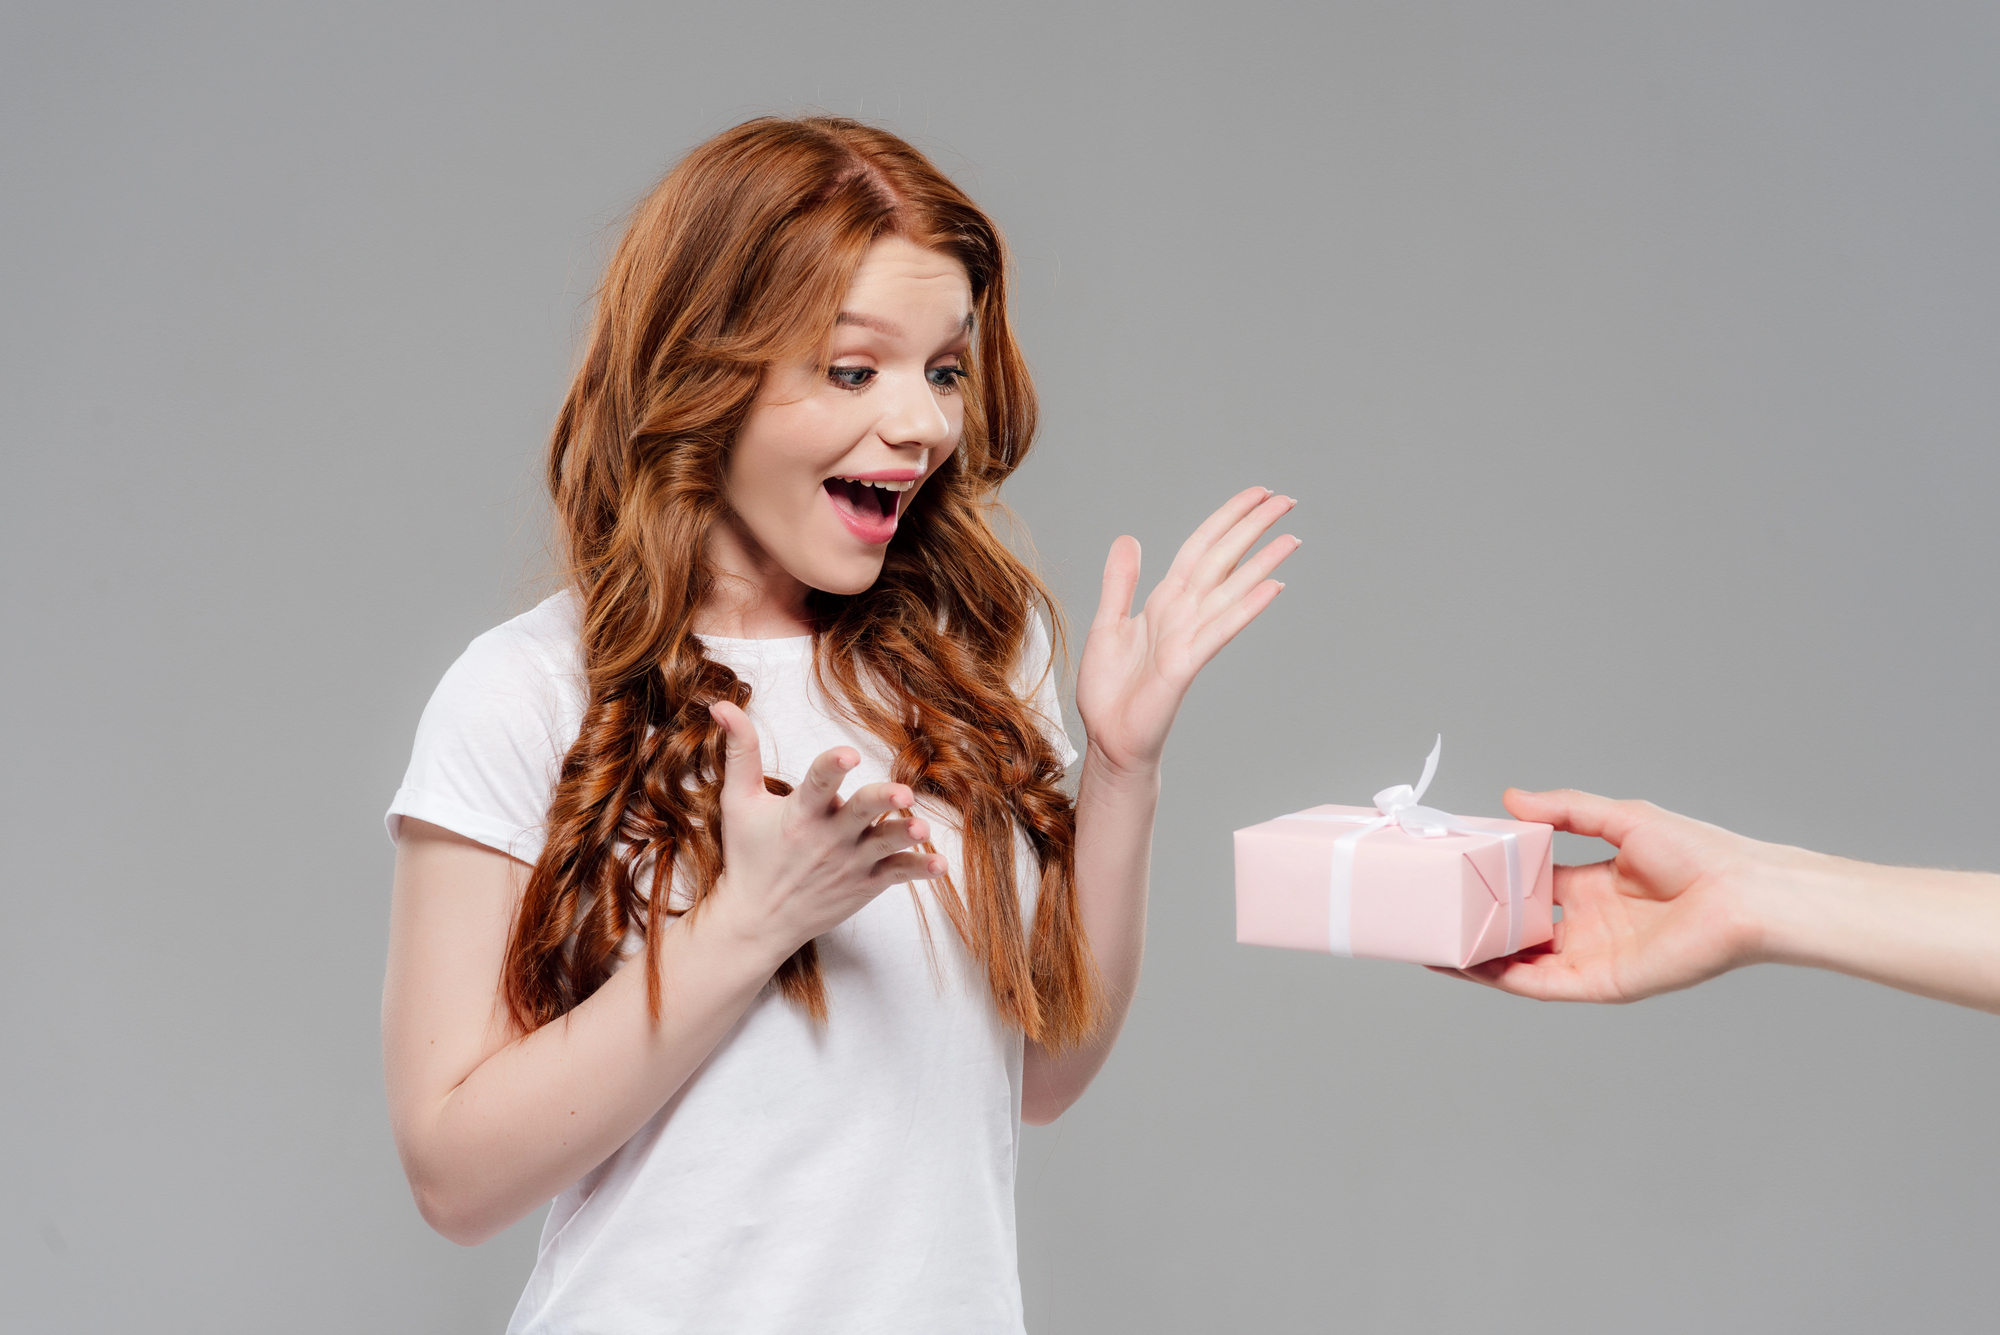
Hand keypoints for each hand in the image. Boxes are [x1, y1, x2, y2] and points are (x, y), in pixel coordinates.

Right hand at [706, 702, 944, 960]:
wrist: (756, 920)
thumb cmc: (749, 855)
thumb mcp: (738, 800)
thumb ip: (740, 751)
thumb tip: (722, 704)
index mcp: (800, 813)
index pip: (818, 783)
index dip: (832, 767)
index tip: (847, 754)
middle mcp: (829, 837)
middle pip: (861, 812)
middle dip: (882, 802)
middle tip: (902, 794)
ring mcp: (851, 863)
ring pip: (885, 844)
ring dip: (905, 836)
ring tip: (922, 829)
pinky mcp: (865, 884)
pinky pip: (897, 875)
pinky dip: (919, 869)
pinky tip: (939, 863)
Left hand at [1075, 487, 1298, 777]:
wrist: (1109, 738)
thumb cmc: (1111, 690)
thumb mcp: (1107, 624)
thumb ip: (1120, 582)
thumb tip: (1129, 538)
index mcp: (1164, 601)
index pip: (1201, 548)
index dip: (1226, 519)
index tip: (1256, 495)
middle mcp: (1183, 614)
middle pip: (1223, 559)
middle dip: (1252, 528)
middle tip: (1287, 500)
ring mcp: (1188, 637)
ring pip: (1230, 590)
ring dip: (1261, 563)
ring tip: (1291, 539)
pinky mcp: (1185, 664)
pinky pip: (1219, 629)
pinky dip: (1245, 607)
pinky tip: (1271, 587)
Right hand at [1436, 789, 1771, 1001]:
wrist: (1743, 895)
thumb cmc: (1700, 854)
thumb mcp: (1621, 819)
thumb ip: (1566, 811)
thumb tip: (1512, 798)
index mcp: (1592, 886)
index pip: (1529, 886)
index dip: (1492, 881)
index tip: (1453, 869)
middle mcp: (1587, 923)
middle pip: (1517, 928)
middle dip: (1475, 923)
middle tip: (1429, 911)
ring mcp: (1591, 955)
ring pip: (1519, 961)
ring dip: (1477, 955)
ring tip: (1431, 942)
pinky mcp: (1599, 981)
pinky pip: (1539, 983)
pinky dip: (1499, 977)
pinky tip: (1466, 965)